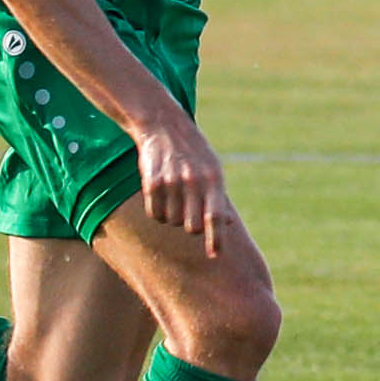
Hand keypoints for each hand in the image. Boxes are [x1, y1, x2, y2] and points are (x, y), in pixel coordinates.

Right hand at [131, 113, 233, 257]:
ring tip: (175, 194)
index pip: (216, 216)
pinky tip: (161, 193)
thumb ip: (219, 197)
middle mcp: (193, 182)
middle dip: (192, 227)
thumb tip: (228, 224)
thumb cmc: (194, 152)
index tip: (214, 255)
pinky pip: (155, 214)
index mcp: (214, 178)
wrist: (163, 125)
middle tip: (189, 212)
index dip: (215, 239)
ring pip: (171, 222)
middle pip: (192, 227)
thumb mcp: (213, 168)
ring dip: (173, 216)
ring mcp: (171, 182)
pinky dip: (157, 211)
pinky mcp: (151, 183)